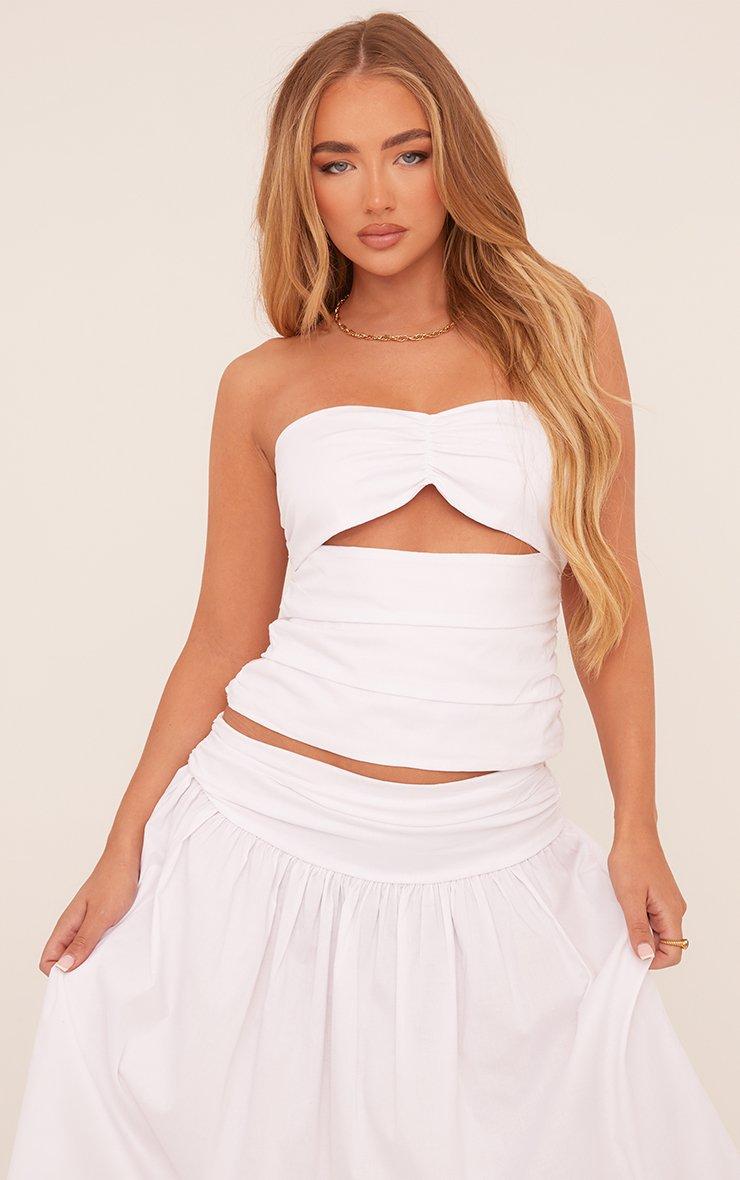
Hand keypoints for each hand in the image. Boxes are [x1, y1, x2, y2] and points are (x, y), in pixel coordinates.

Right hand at [39, 843, 141, 975]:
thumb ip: (83, 941)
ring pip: (80, 951)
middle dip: (76, 971)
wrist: (128, 858)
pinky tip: (116, 950)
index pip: (48, 959)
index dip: (59, 973)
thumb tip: (63, 967)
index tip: (80, 979)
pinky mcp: (101, 920)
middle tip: (97, 976)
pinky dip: (103, 949)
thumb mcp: (101, 916)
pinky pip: (95, 942)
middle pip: (63, 959)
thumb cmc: (114, 881)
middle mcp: (73, 926)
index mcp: (67, 925)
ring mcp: (87, 923)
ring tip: (108, 963)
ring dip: (91, 960)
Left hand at [607, 828, 687, 969]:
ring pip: (659, 931)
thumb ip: (637, 929)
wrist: (634, 833)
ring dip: (641, 931)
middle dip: (646, 946)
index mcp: (672, 912)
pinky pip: (654, 918)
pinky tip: (626, 908)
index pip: (674, 952)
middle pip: (667, 944)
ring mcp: (668, 902)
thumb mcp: (629, 898)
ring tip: (623, 916)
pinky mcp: (660, 896)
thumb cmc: (632, 859)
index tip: (632, 954)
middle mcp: (675, 909)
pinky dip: (641, 919)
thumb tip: (645, 955)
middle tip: (622, 934)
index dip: (653, 960)